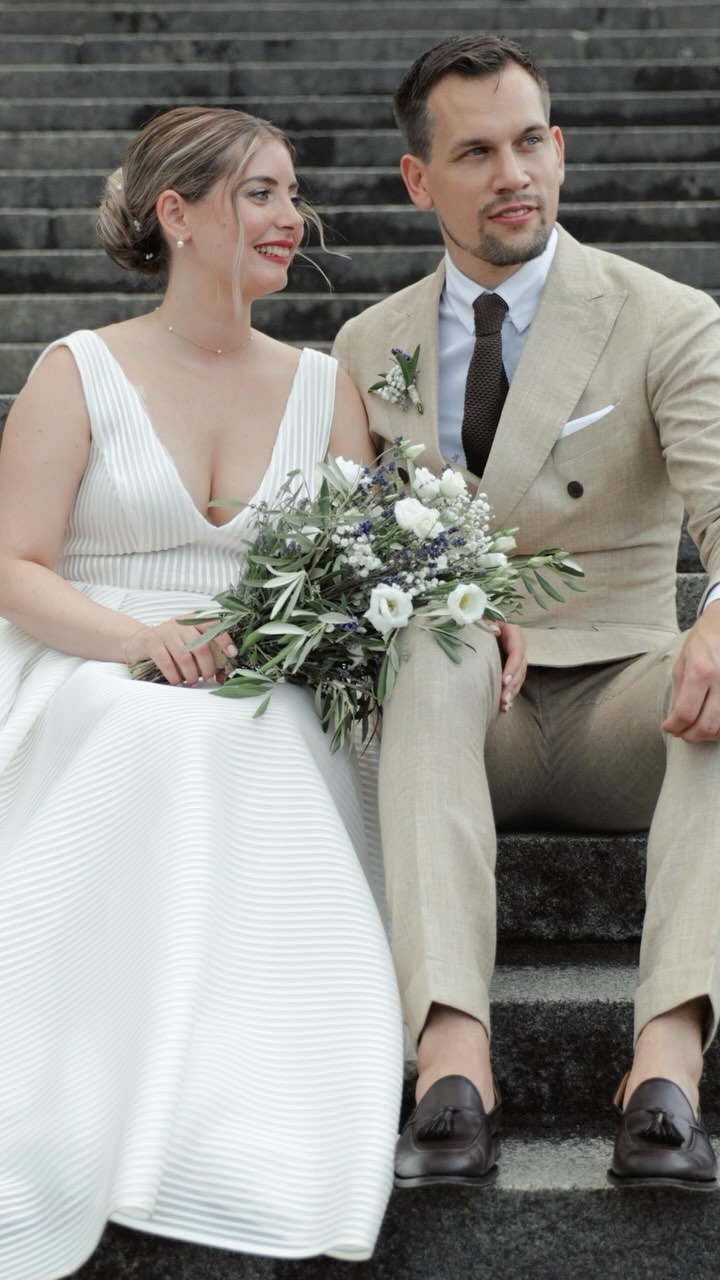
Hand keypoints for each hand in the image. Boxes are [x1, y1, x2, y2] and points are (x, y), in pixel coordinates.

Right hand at [124, 618, 237, 685]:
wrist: (139, 642)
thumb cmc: (171, 647)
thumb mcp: (189, 645)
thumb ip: (206, 655)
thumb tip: (223, 675)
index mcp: (193, 621)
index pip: (214, 625)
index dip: (225, 640)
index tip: (232, 655)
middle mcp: (180, 623)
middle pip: (200, 646)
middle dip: (207, 666)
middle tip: (207, 677)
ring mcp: (165, 632)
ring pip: (185, 657)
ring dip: (192, 674)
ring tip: (193, 681)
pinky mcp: (151, 643)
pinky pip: (167, 663)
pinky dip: (175, 676)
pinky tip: (177, 681)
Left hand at [488, 620, 526, 711]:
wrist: (478, 627)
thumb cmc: (480, 621)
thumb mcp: (483, 619)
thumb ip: (487, 623)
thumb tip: (494, 630)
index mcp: (513, 633)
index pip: (517, 651)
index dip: (512, 666)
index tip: (504, 680)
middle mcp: (518, 647)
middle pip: (520, 668)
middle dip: (513, 685)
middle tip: (504, 699)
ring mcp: (515, 659)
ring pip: (519, 678)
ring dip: (512, 692)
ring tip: (504, 706)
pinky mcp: (511, 668)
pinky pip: (514, 683)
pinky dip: (510, 694)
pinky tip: (505, 707)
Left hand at [661, 601, 719, 740]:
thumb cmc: (702, 643)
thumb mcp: (682, 663)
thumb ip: (678, 694)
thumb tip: (674, 721)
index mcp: (700, 672)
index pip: (685, 713)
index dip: (674, 727)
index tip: (667, 727)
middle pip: (706, 726)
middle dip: (689, 735)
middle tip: (680, 733)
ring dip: (706, 735)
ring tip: (695, 728)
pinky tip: (711, 722)